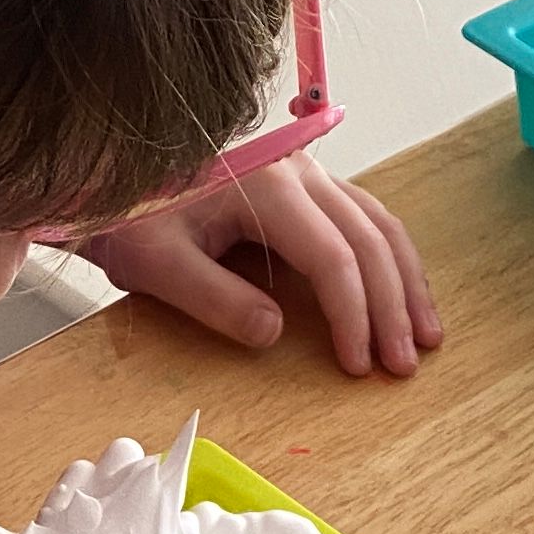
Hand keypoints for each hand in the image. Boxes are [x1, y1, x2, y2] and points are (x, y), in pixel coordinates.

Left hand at [93, 155, 442, 376]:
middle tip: (403, 364)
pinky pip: (362, 217)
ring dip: (405, 280)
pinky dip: (387, 258)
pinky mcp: (302, 183)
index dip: (352, 314)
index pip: (332, 256)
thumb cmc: (129, 212)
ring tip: (425, 334)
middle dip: (392, 306)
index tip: (358, 364)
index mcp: (266, 187)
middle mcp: (298, 170)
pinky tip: (400, 292)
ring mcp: (305, 172)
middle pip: (369, 238)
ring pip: (377, 223)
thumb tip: (273, 333)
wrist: (109, 169)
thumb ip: (214, 299)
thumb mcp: (156, 264)